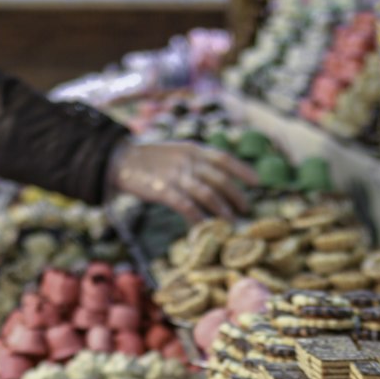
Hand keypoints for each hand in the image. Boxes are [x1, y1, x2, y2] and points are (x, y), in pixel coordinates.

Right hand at [107, 140, 256, 222]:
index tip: (257, 182)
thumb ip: (196, 161)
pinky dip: (199, 219)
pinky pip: (187, 207)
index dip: (242, 170)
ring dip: (222, 210)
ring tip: (231, 222)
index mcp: (193, 149)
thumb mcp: (177, 152)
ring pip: (208, 195)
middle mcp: (188, 161)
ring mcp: (176, 176)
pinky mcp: (164, 191)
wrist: (122, 160)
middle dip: (236, 196)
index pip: (224, 158)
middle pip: (220, 180)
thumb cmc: (150, 159)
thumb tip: (217, 177)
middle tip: (246, 209)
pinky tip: (206, 229)